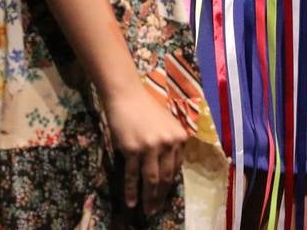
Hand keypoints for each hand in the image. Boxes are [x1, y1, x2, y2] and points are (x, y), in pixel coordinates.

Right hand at [102, 81, 188, 215]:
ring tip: (147, 211)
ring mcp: (150, 147)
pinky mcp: (132, 149)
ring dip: (148, 198)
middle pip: (166, 177)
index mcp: (180, 137)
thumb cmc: (146, 109)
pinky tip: (131, 202)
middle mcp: (168, 143)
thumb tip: (168, 171)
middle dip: (161, 196)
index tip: (165, 197)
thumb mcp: (167, 125)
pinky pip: (132, 175)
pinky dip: (131, 191)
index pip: (176, 168)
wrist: (126, 96)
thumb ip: (171, 144)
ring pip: (151, 179)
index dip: (170, 185)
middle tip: (156, 210)